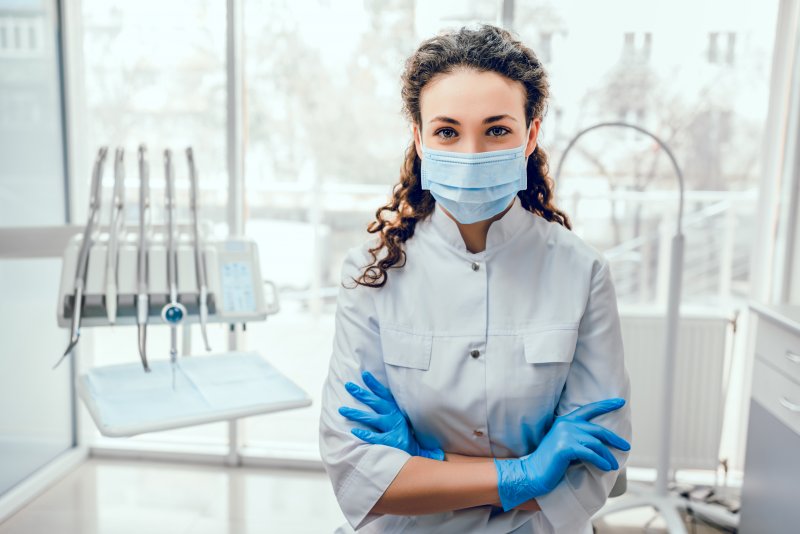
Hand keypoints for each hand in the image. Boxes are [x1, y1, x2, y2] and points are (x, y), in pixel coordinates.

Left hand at [339, 370, 444, 460]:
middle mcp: (395, 417)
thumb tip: (372, 397)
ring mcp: (394, 429)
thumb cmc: (403, 433)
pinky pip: (376, 437)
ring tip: (342, 409)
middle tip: (348, 385)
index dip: (374, 384)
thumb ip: (388, 408)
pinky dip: (365, 434)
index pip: (384, 394)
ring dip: (356, 413)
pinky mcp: (392, 442)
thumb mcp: (399, 417)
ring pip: (372, 419)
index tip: (364, 374)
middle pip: (376, 402)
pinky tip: (354, 432)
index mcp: (395, 410)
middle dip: (361, 393)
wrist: (416, 453)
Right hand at [494, 398, 630, 510]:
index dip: (606, 405)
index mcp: (565, 421)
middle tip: (626, 446)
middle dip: (614, 439)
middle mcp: (566, 424)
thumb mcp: (564, 443)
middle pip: (598, 430)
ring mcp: (565, 435)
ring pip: (596, 443)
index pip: (589, 409)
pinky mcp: (566, 447)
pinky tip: (606, 467)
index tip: (620, 402)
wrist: (534, 471)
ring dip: (608, 455)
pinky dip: (600, 461)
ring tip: (613, 465)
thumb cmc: (551, 461)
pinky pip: (590, 453)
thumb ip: (578, 437)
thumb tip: (600, 442)